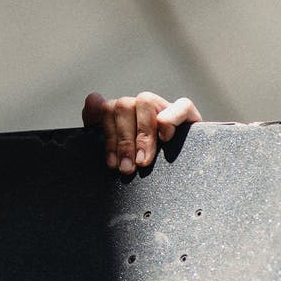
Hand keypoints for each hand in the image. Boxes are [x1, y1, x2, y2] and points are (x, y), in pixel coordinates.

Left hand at [82, 92, 201, 174]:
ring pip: (145, 101)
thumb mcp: (115, 150)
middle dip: (124, 140)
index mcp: (123, 115)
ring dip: (142, 133)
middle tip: (127, 168)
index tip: (112, 164)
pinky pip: (182, 105)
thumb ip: (97, 124)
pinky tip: (165, 138)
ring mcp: (164, 108)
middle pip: (124, 105)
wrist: (177, 181)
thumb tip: (92, 99)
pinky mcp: (187, 114)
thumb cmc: (140, 165)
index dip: (108, 137)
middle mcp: (141, 107)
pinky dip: (171, 119)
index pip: (107, 109)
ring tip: (143, 161)